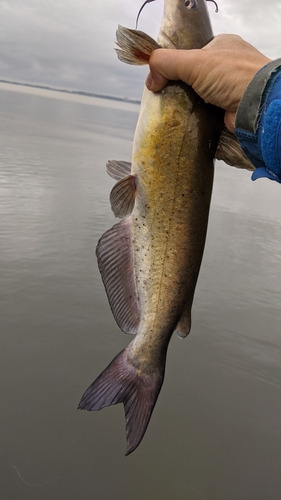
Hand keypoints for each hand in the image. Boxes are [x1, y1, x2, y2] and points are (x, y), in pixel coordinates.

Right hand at [146, 34, 270, 132]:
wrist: (257, 107)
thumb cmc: (232, 76)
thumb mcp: (193, 62)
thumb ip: (166, 63)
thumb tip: (150, 79)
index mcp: (223, 46)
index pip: (193, 53)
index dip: (177, 64)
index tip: (163, 77)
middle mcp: (230, 66)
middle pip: (195, 76)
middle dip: (181, 87)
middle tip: (167, 96)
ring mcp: (231, 88)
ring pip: (201, 96)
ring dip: (188, 104)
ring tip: (175, 111)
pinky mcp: (230, 109)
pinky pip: (207, 113)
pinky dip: (198, 117)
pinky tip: (189, 121)